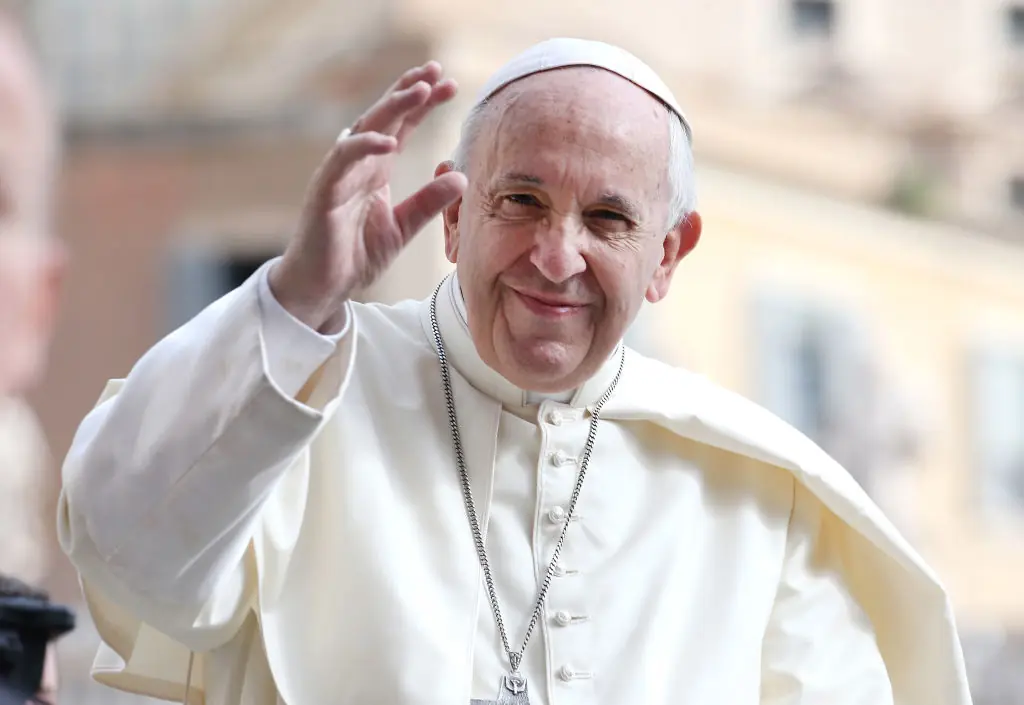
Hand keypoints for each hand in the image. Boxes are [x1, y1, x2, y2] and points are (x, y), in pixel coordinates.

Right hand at [269, 61, 467, 331]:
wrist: (323, 286)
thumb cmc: (355, 255)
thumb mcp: (403, 228)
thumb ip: (429, 203)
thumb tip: (461, 176)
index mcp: (376, 169)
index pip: (402, 126)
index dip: (424, 104)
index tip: (450, 85)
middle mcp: (357, 164)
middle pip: (385, 116)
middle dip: (411, 91)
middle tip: (437, 71)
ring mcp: (339, 173)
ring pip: (365, 128)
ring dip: (392, 107)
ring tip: (420, 90)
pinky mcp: (325, 190)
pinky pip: (343, 159)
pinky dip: (364, 146)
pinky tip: (389, 140)